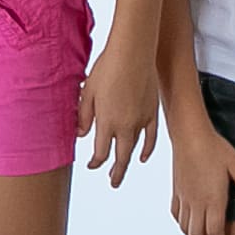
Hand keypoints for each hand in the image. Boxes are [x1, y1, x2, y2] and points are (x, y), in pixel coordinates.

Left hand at [80, 47, 158, 184]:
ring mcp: (141, 121)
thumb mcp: (88, 92)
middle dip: (115, 172)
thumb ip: (84, 116)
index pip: (100, 152)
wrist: (133, 52)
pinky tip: (143, 157)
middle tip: (112, 183)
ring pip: (135, 148)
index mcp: (106, 122)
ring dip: (128, 162)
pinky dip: (147, 149)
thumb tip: (81, 135)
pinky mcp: (152, 112)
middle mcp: (125, 126)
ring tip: (122, 171)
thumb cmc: (107, 68)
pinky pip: (151, 138)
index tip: (91, 166)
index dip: (95, 162)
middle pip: (120, 158)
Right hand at [165, 116, 234, 234]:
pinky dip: (183, 226)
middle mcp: (196, 202)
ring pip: (186, 228)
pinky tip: (190, 224)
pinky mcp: (176, 191)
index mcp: (212, 199)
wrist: (189, 134)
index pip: (214, 232)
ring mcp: (184, 197)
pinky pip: (177, 215)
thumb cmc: (214, 147)